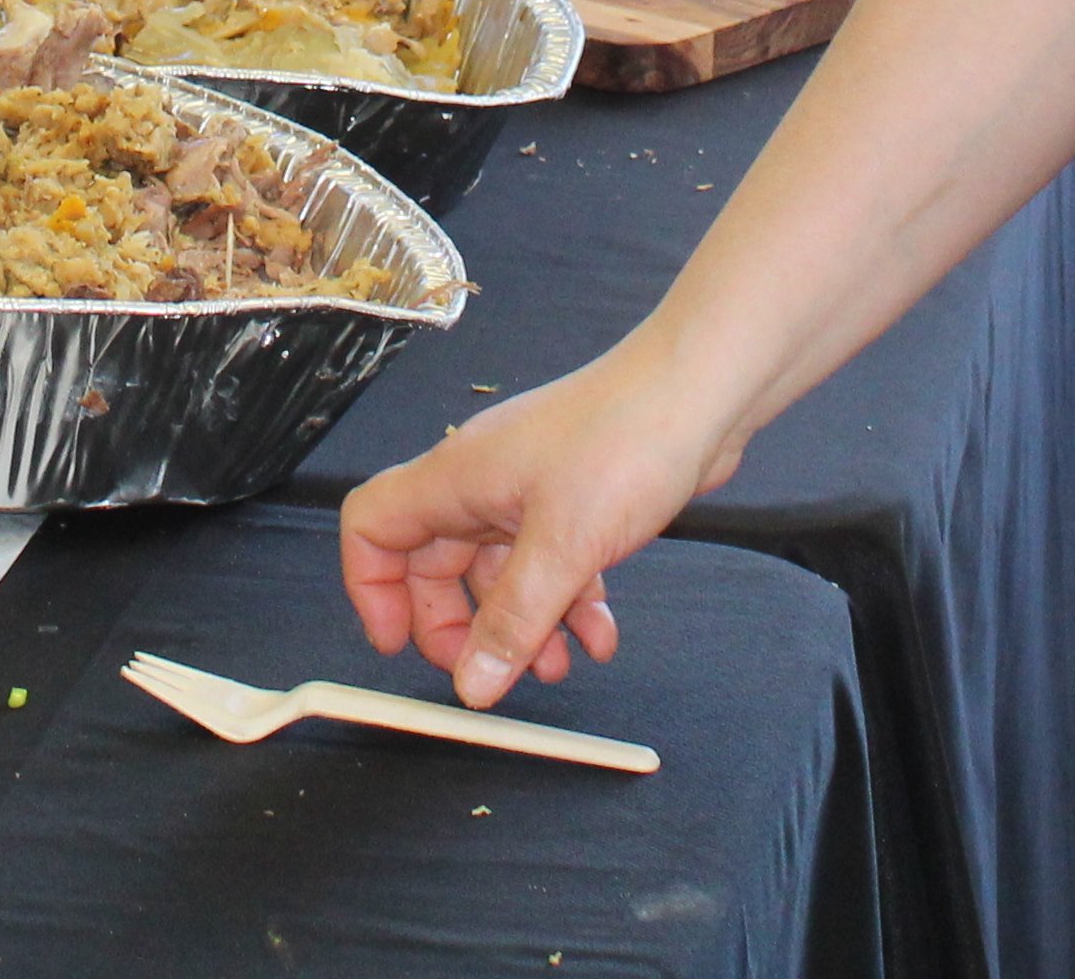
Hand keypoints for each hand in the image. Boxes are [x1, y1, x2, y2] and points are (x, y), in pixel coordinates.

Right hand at [338, 341, 745, 707]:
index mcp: (457, 478)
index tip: (396, 645)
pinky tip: (599, 636)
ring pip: (501, 573)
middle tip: (489, 674)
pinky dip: (568, 605)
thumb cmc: (627, 439)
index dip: (371, 588)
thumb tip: (472, 685)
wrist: (703, 390)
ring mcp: (530, 491)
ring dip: (523, 626)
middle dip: (457, 627)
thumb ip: (513, 620)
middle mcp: (484, 483)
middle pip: (434, 564)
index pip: (373, 526)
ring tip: (560, 667)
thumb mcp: (563, 546)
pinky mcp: (575, 501)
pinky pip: (552, 565)